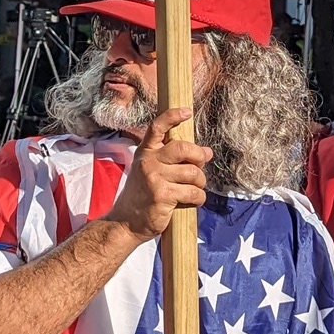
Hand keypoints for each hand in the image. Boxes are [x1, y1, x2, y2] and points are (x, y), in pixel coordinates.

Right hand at [104, 107, 210, 241]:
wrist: (126, 221)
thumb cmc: (143, 195)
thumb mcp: (152, 171)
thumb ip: (175, 160)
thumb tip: (208, 152)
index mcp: (145, 152)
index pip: (157, 127)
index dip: (172, 116)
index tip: (187, 112)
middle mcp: (148, 162)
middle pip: (183, 148)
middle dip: (199, 156)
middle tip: (201, 164)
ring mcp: (154, 178)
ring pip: (193, 173)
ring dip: (200, 182)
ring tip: (194, 188)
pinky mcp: (162, 196)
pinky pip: (193, 192)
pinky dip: (198, 198)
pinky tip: (193, 201)